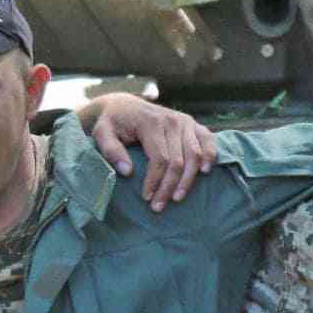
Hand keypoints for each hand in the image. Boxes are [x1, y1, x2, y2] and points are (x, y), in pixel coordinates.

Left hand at [82, 93, 216, 211]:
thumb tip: (127, 172)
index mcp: (150, 122)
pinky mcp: (192, 124)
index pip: (159, 159)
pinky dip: (210, 155)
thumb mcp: (101, 133)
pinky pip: (208, 140)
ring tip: (177, 198)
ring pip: (194, 155)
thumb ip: (111, 151)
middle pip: (178, 161)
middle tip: (159, 206)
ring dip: (189, 180)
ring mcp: (184, 121)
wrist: (124, 105)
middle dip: (169, 187)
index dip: (155, 181)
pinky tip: (204, 172)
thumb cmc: (112, 123)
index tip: (147, 198)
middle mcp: (172, 120)